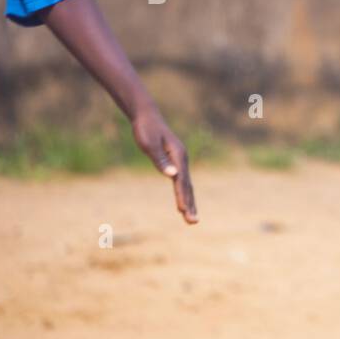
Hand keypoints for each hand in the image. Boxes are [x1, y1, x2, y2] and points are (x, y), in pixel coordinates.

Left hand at [130, 106, 196, 223]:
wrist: (147, 116)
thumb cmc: (146, 129)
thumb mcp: (149, 144)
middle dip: (190, 205)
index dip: (182, 197)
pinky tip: (183, 203)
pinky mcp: (175, 162)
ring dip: (189, 202)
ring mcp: (180, 162)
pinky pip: (182, 182)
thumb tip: (172, 176)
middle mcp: (182, 160)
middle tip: (193, 222)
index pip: (181, 181)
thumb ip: (161, 160)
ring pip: (186, 186)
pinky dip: (184, 194)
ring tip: (191, 219)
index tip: (183, 211)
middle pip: (188, 186)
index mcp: (178, 156)